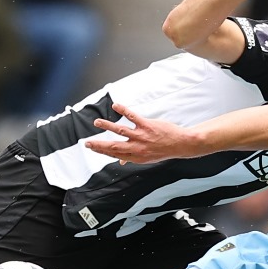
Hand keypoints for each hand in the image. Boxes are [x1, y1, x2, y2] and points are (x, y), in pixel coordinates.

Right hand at [85, 102, 200, 162]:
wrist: (180, 144)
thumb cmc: (163, 150)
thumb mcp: (147, 158)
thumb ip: (132, 158)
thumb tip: (120, 162)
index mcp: (136, 157)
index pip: (114, 155)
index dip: (101, 152)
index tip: (91, 147)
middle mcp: (137, 148)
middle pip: (113, 147)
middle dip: (98, 145)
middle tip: (87, 142)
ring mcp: (141, 137)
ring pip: (120, 131)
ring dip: (107, 126)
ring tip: (97, 122)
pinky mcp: (147, 126)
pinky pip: (133, 117)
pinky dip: (123, 111)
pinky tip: (115, 106)